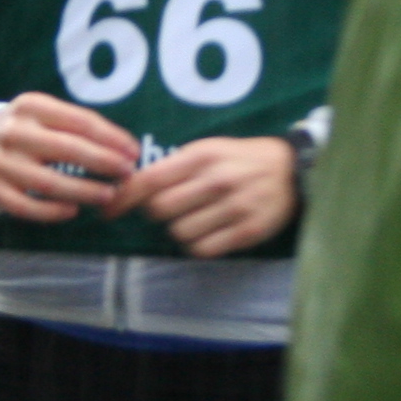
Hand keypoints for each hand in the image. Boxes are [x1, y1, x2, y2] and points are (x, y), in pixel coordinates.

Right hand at [0, 93, 137, 222]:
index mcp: (31, 106)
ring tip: (108, 195)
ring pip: (49, 182)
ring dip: (84, 191)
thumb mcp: (42, 116)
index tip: (133, 152)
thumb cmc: (23, 132)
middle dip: (103, 162)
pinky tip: (73, 212)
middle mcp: (13, 131)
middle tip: (127, 174)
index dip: (111, 138)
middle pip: (67, 149)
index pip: (79, 121)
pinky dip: (51, 212)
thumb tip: (123, 148)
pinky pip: (25, 206)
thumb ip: (76, 126)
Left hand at [108, 137, 297, 257]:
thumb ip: (173, 168)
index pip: (150, 179)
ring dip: (179, 230)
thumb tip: (128, 190)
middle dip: (157, 213)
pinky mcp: (247, 231)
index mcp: (202, 156)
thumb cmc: (240, 160)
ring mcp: (234, 207)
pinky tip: (208, 232)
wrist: (292, 170)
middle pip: (159, 210)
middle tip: (171, 208)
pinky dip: (197, 245)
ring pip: (179, 233)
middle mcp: (216, 180)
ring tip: (196, 218)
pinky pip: (202, 250)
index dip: (123, 198)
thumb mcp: (208, 150)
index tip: (108, 211)